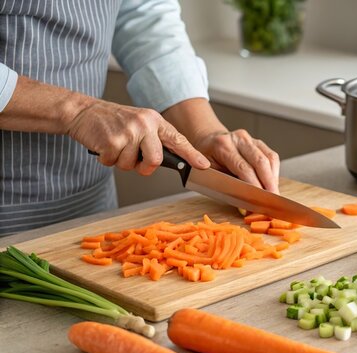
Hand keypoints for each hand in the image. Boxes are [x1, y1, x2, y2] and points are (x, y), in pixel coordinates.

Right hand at [66, 100, 210, 174]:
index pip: (178, 140)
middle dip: (144, 167)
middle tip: (134, 159)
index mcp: (154, 120)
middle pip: (156, 160)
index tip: (203, 165)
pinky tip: (104, 145)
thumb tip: (169, 161)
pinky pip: (114, 163)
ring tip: (115, 145)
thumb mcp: (139, 123)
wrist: (83, 111)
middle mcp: (144, 124)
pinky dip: (107, 159)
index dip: (191, 154)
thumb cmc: (113, 121)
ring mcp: (128, 132)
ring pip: (132, 165)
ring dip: (121, 161)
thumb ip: (154, 139)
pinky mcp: (112, 141)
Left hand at [194, 129, 279, 192]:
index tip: (260, 199)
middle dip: (269, 182)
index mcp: (223, 146)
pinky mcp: (259, 143)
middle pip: (260, 161)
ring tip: (274, 193)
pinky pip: (272, 156)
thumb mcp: (208, 172)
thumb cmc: (207, 160)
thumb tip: (242, 203)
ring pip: (270, 158)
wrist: (209, 142)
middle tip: (272, 199)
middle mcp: (238, 139)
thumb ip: (223, 184)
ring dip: (273, 178)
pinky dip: (274, 171)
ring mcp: (250, 139)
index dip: (254, 184)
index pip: (243, 167)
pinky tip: (272, 183)